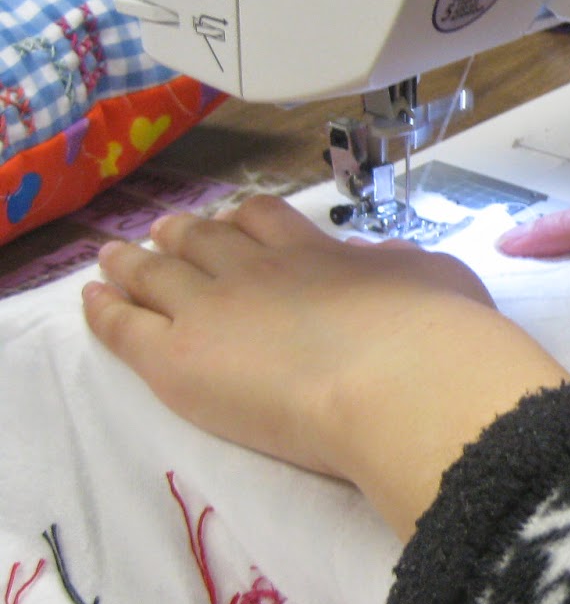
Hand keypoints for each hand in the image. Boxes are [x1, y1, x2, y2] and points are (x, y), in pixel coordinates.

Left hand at [83, 196, 568, 538]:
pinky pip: (123, 325)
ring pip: (154, 272)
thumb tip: (378, 259)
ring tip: (114, 258)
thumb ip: (402, 266)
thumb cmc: (443, 338)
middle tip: (167, 235)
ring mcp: (212, 307)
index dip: (243, 219)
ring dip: (132, 261)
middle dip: (182, 234)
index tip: (233, 223)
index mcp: (319, 253)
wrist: (408, 385)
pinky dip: (103, 308)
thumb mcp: (442, 279)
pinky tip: (93, 298)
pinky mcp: (177, 357)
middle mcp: (257, 269)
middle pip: (203, 238)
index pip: (266, 220)